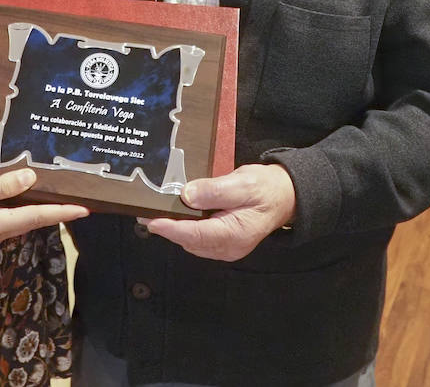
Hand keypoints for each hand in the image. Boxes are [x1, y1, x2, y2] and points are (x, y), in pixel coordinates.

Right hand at [0, 169, 88, 247]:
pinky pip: (10, 219)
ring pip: (22, 221)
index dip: (62, 213)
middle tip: (77, 204)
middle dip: (55, 214)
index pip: (36, 217)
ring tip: (60, 202)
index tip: (84, 210)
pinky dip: (24, 210)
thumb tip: (31, 178)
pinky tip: (29, 199)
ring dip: (40, 212)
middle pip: (32, 222)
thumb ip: (2, 186)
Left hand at [143, 163, 296, 261]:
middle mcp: (229, 247)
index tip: (151, 220)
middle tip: (145, 210)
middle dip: (168, 228)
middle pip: (191, 240)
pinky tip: (176, 215)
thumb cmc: (265, 188)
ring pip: (192, 241)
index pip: (196, 235)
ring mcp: (226, 248)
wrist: (284, 196)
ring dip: (175, 228)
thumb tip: (187, 195)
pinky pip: (199, 239)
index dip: (171, 228)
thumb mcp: (242, 183)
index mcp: (235, 234)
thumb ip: (215, 190)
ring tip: (156, 211)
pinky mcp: (223, 243)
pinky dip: (185, 229)